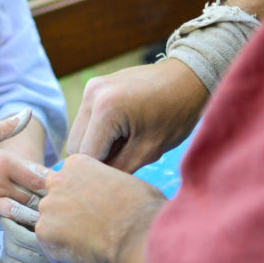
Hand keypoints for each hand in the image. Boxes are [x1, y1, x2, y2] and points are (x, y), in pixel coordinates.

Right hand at [0, 109, 48, 250]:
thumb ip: (8, 126)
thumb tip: (28, 112)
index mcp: (4, 161)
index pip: (37, 175)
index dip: (53, 183)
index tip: (64, 188)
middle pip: (31, 196)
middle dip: (46, 203)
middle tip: (61, 211)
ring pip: (15, 212)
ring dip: (30, 220)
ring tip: (44, 228)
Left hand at [35, 154, 165, 262]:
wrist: (139, 237)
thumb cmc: (142, 210)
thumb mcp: (127, 182)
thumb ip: (106, 183)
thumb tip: (111, 193)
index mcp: (77, 164)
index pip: (70, 180)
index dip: (83, 197)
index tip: (97, 208)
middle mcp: (56, 180)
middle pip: (57, 199)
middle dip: (70, 213)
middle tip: (92, 227)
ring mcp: (48, 206)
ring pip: (51, 222)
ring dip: (66, 233)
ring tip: (92, 242)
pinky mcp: (43, 231)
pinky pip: (49, 244)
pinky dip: (63, 252)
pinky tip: (85, 253)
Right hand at [67, 59, 207, 172]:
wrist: (188, 78)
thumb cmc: (176, 114)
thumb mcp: (149, 150)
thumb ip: (117, 168)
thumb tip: (96, 184)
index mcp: (105, 109)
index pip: (84, 156)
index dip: (99, 172)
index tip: (117, 179)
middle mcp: (91, 94)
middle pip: (75, 145)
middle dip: (95, 159)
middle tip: (123, 161)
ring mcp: (90, 88)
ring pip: (78, 133)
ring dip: (95, 145)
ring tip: (124, 145)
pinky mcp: (93, 87)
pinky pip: (86, 120)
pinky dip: (97, 132)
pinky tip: (121, 132)